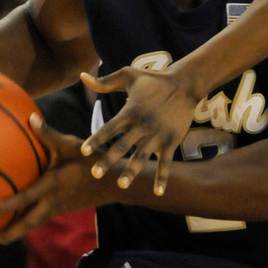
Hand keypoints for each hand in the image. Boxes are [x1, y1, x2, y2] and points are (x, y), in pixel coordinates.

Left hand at [0, 114, 103, 241]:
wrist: (111, 183)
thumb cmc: (90, 160)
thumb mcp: (71, 145)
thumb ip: (49, 134)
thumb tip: (30, 118)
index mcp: (53, 185)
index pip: (26, 198)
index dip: (8, 206)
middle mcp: (53, 202)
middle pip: (26, 225)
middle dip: (7, 233)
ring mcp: (57, 209)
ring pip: (31, 226)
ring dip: (14, 232)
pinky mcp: (60, 211)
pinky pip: (38, 221)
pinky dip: (24, 225)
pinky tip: (15, 222)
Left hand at [79, 66, 202, 194]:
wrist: (185, 84)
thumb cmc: (154, 79)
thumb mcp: (129, 75)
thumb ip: (104, 81)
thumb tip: (82, 76)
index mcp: (130, 112)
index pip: (109, 128)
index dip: (96, 139)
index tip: (83, 151)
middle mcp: (142, 126)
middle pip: (122, 145)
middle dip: (108, 160)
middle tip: (95, 174)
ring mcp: (157, 135)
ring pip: (141, 157)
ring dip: (132, 171)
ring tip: (121, 184)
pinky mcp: (171, 141)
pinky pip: (166, 162)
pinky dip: (162, 177)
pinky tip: (157, 192)